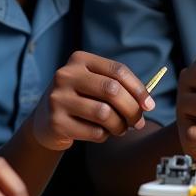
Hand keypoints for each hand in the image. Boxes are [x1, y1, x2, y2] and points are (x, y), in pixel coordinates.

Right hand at [29, 52, 154, 151]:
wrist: (45, 121)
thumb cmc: (81, 100)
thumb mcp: (95, 85)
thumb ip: (120, 88)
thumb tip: (148, 103)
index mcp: (79, 59)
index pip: (117, 70)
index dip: (139, 89)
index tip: (150, 105)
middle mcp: (66, 75)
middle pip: (112, 90)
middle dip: (132, 109)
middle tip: (138, 122)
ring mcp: (58, 98)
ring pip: (104, 113)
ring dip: (119, 126)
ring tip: (120, 129)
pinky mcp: (55, 122)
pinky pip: (93, 132)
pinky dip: (104, 136)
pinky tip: (101, 133)